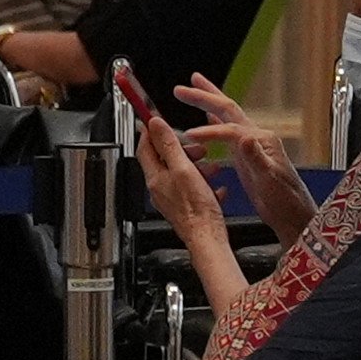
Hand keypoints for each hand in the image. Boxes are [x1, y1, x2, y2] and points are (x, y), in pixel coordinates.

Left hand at [135, 109, 222, 238]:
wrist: (207, 239)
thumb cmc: (196, 209)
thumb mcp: (183, 168)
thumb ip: (169, 145)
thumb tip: (155, 124)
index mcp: (155, 177)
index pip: (144, 148)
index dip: (150, 132)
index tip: (156, 120)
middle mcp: (159, 188)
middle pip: (165, 160)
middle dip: (183, 150)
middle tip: (197, 149)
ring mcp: (171, 199)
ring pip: (182, 174)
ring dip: (198, 167)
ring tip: (212, 167)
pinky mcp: (184, 208)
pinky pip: (193, 190)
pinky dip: (205, 184)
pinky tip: (216, 187)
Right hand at [175, 73, 310, 225]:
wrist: (295, 216)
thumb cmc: (286, 201)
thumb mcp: (270, 181)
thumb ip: (257, 159)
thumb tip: (245, 138)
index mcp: (262, 141)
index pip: (230, 129)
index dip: (209, 131)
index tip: (190, 136)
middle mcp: (256, 138)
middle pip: (228, 110)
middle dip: (205, 96)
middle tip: (182, 88)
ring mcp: (251, 146)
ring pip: (226, 117)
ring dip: (208, 102)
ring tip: (193, 89)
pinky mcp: (247, 156)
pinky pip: (227, 132)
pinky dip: (215, 122)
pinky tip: (207, 117)